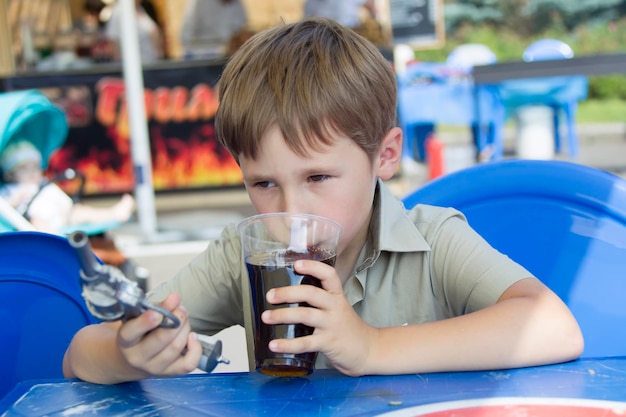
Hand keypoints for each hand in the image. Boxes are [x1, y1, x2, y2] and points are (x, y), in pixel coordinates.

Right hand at [116, 293, 203, 376]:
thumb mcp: (139, 317)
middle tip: (180, 309)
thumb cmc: (139, 332)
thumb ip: (156, 307)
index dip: (145, 322)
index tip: (157, 312)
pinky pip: (189, 364)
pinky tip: (192, 337)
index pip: (131, 332)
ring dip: (185, 328)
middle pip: (161, 339)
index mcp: (125, 340)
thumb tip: (174, 299)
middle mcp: (137, 357)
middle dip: (176, 319)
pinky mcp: (170, 373)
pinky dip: (195, 348)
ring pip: (176, 347)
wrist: (133, 359)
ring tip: (184, 320)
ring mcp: (154, 368)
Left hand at [261, 259, 377, 375]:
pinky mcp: (328, 343)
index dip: (313, 267)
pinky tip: (274, 344)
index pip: (329, 275)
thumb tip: (288, 292)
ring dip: (282, 315)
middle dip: (288, 293)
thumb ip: (319, 299)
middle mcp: (335, 307)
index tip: (296, 264)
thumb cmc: (347, 327)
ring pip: (305, 315)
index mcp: (337, 296)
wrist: (369, 351)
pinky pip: (305, 343)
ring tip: (265, 317)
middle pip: (311, 293)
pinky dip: (288, 344)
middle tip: (270, 295)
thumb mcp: (338, 308)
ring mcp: (331, 325)